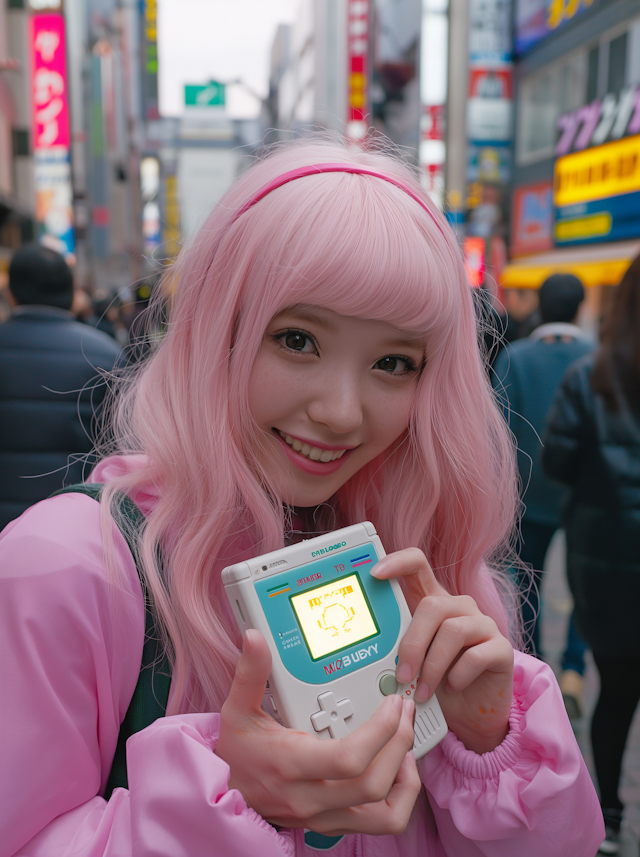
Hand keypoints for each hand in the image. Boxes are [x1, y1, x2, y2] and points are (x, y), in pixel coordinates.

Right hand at [215, 629, 420, 834]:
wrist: (223, 793)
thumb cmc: (235, 753)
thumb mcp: (237, 709)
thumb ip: (250, 673)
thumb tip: (254, 639)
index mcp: (292, 765)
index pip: (349, 759)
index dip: (381, 732)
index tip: (391, 704)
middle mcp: (312, 797)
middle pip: (375, 784)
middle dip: (400, 743)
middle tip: (404, 711)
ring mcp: (326, 816)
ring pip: (386, 815)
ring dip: (406, 779)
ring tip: (405, 744)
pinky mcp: (334, 823)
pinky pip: (381, 822)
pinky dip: (399, 797)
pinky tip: (395, 769)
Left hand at [372, 549, 512, 754]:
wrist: (472, 713)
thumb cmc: (438, 682)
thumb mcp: (414, 663)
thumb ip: (398, 650)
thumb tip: (374, 655)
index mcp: (434, 604)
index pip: (418, 565)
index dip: (398, 562)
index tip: (376, 573)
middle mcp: (459, 608)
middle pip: (432, 604)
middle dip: (412, 643)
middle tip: (402, 675)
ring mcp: (483, 625)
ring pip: (453, 630)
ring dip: (433, 665)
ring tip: (423, 691)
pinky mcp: (502, 649)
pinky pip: (476, 655)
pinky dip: (458, 675)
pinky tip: (452, 687)